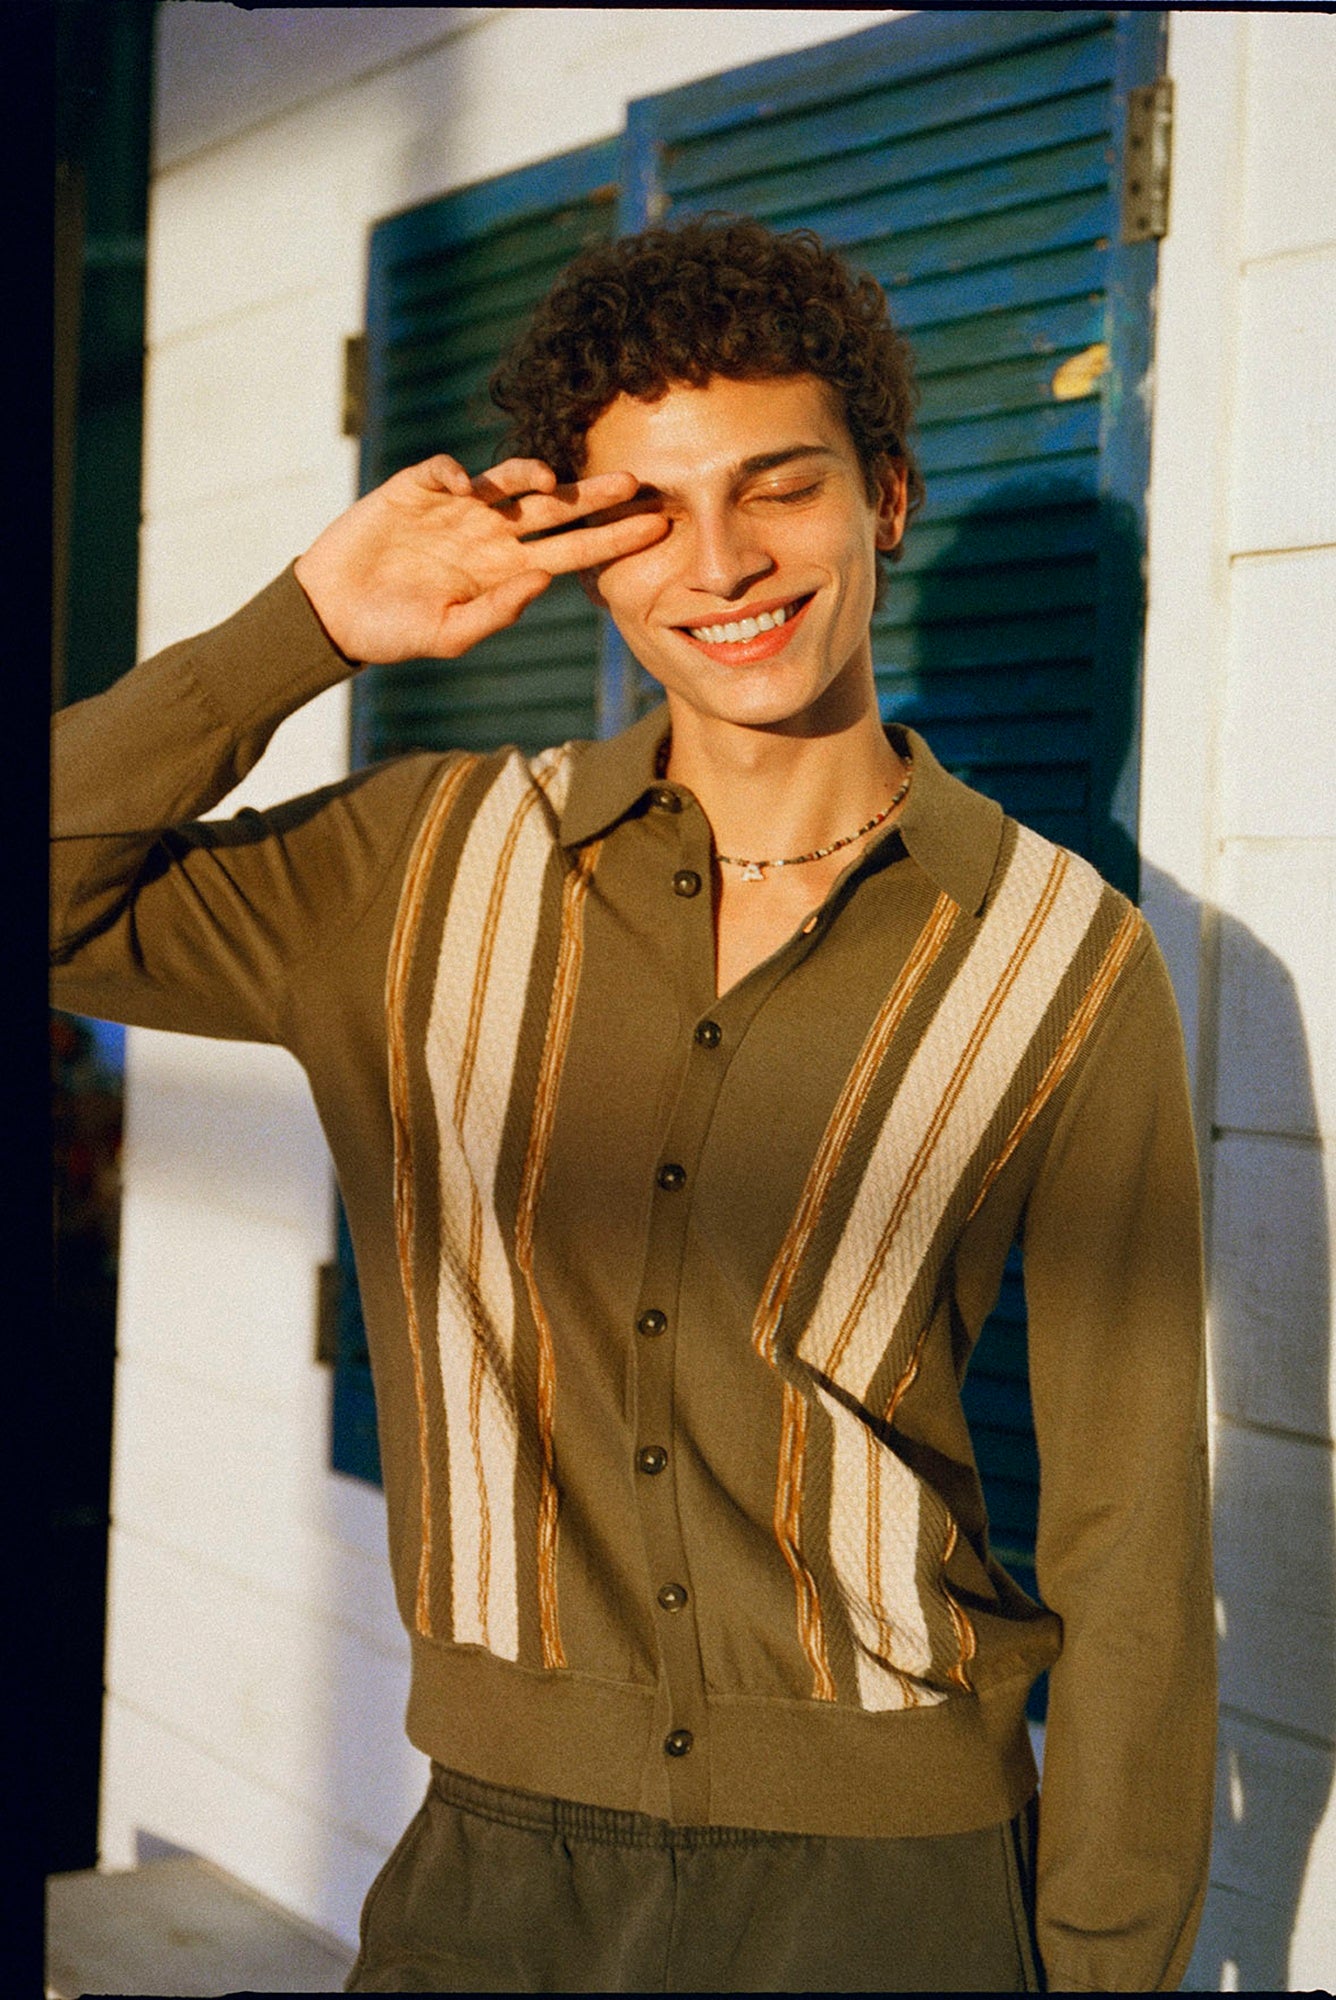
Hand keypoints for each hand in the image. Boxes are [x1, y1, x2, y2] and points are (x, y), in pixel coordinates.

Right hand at [293, 454, 666, 664]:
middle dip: (594, 495)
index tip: (654, 529)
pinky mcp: (416, 488)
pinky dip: (455, 473)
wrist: (333, 613)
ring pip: (504, 481)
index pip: (571, 550)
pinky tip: (460, 486)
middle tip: (636, 482)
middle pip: (553, 508)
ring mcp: (455, 508)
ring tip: (546, 479)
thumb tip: (541, 580)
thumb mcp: (449, 635)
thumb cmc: (393, 631)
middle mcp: (489, 533)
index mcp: (505, 569)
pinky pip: (444, 471)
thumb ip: (496, 611)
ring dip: (527, 474)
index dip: (611, 538)